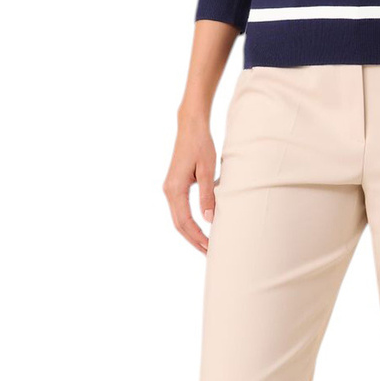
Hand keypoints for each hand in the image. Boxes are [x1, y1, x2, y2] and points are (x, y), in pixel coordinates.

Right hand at [163, 112, 216, 254]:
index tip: (210, 248)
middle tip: (210, 254)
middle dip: (194, 241)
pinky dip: (189, 223)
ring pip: (178, 219)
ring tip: (206, 246)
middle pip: (179, 225)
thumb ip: (208, 195)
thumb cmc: (201, 145)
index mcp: (175, 189)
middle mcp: (168, 191)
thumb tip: (209, 219)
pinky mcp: (174, 186)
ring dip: (191, 234)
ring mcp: (169, 189)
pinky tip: (201, 229)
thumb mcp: (208, 170)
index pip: (185, 222)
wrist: (190, 127)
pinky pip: (180, 211)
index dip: (198, 237)